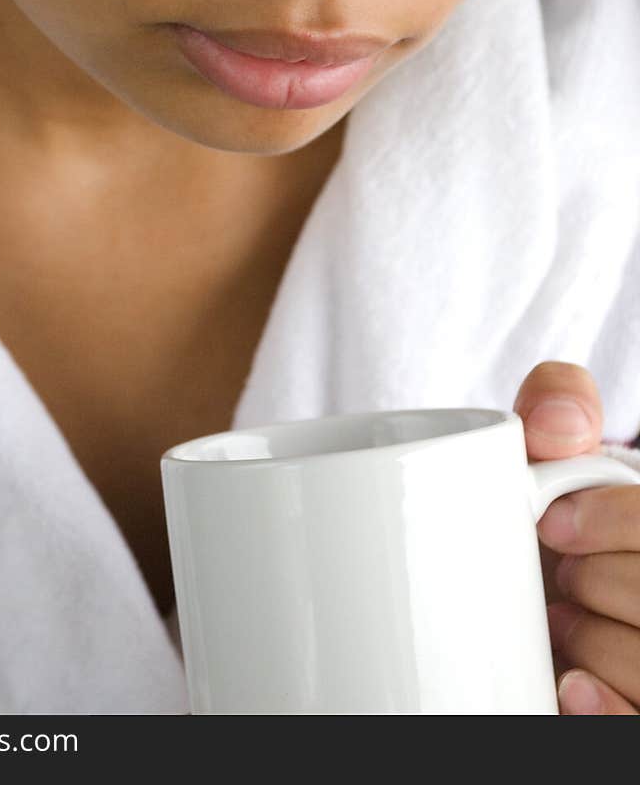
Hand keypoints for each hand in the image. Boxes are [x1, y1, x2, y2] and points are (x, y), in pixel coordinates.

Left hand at [514, 361, 639, 714]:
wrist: (500, 583)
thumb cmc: (539, 513)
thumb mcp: (542, 448)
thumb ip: (557, 402)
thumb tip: (562, 426)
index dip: (617, 521)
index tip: (549, 522)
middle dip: (599, 582)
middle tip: (560, 577)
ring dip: (594, 643)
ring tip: (559, 626)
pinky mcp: (632, 711)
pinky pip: (634, 725)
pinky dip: (602, 706)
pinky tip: (566, 685)